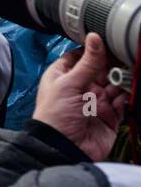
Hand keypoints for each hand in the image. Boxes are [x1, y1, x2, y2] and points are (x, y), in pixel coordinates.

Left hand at [31, 33, 128, 161]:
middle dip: (113, 63)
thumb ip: (87, 63)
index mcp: (64, 76)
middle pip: (102, 69)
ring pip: (115, 84)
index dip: (92, 48)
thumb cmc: (55, 116)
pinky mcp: (110, 116)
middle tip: (125, 53)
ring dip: (123, 78)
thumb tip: (94, 38)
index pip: (79, 56)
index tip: (107, 38)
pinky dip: (128, 95)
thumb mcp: (69, 84)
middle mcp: (81, 87)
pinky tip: (130, 89)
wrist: (63, 148)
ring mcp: (96, 101)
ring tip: (129, 72)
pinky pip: (123, 102)